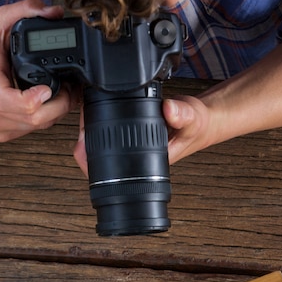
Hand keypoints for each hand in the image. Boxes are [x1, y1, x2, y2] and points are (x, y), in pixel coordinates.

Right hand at [0, 0, 79, 141]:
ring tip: (60, 93)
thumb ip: (26, 10)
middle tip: (69, 89)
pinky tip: (46, 105)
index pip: (10, 101)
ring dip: (55, 112)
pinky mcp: (1, 135)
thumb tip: (54, 12)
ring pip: (37, 127)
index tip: (50, 89)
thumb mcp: (1, 22)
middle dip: (59, 105)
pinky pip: (32, 132)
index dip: (36, 99)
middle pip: (33, 119)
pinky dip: (45, 119)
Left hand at [72, 96, 211, 175]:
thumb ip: (182, 114)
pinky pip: (111, 138)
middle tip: (79, 125)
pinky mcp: (133, 139)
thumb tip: (168, 110)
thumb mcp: (192, 119)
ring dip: (89, 137)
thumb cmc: (196, 127)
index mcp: (147, 163)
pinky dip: (100, 127)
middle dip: (84, 147)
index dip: (93, 162)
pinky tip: (94, 116)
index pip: (114, 172)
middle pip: (100, 162)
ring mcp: (133, 151)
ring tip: (83, 118)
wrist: (201, 124)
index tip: (82, 145)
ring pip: (102, 151)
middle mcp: (136, 160)